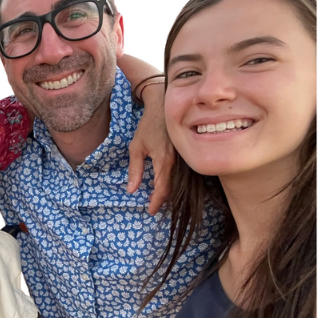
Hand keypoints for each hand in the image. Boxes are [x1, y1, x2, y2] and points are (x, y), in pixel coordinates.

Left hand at [127, 83, 173, 214]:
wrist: (165, 107)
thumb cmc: (148, 126)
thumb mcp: (136, 147)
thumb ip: (135, 169)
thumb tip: (131, 190)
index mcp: (164, 160)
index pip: (162, 188)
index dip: (156, 202)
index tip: (150, 211)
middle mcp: (178, 162)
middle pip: (172, 188)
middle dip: (162, 199)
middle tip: (152, 206)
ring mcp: (184, 158)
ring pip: (178, 183)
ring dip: (168, 192)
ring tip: (156, 198)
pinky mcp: (187, 155)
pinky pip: (181, 175)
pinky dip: (173, 183)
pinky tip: (164, 185)